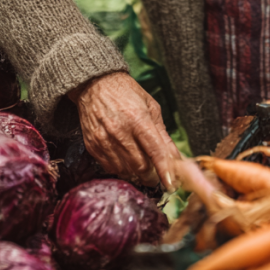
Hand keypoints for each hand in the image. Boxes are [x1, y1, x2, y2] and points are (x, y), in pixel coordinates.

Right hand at [68, 72, 180, 189]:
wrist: (95, 85)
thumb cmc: (126, 93)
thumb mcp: (151, 107)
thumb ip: (163, 134)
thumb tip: (175, 156)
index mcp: (139, 119)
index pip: (155, 152)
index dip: (165, 171)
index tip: (171, 184)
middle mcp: (121, 132)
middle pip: (141, 167)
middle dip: (152, 176)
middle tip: (156, 173)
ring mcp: (105, 141)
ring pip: (126, 171)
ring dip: (136, 173)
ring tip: (140, 164)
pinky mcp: (93, 146)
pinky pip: (110, 168)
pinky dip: (121, 168)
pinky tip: (125, 159)